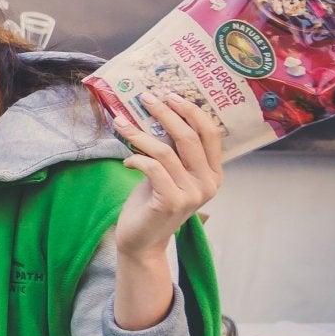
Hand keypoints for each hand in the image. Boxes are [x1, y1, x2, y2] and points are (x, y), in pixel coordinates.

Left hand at [112, 91, 223, 260]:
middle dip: (166, 113)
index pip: (210, 133)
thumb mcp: (168, 173)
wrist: (142, 240)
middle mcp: (209, 182)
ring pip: (166, 151)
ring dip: (140, 133)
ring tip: (121, 123)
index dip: (192, 111)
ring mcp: (192, 193)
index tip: (170, 94)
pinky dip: (137, 158)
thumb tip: (160, 112)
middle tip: (145, 98)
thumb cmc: (152, 202)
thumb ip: (174, 150)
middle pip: (190, 137)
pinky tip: (127, 160)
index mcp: (213, 173)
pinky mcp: (172, 201)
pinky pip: (153, 168)